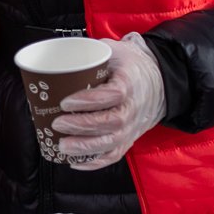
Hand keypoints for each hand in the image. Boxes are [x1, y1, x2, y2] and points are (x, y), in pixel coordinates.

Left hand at [53, 32, 165, 169]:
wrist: (158, 81)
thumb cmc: (129, 65)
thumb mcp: (113, 50)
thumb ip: (88, 52)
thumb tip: (55, 52)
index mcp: (130, 83)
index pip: (113, 94)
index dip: (89, 100)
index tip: (66, 101)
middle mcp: (133, 108)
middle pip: (112, 122)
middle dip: (82, 125)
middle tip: (57, 123)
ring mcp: (132, 126)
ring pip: (112, 142)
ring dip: (86, 147)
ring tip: (62, 145)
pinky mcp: (129, 139)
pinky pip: (114, 155)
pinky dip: (95, 162)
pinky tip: (75, 162)